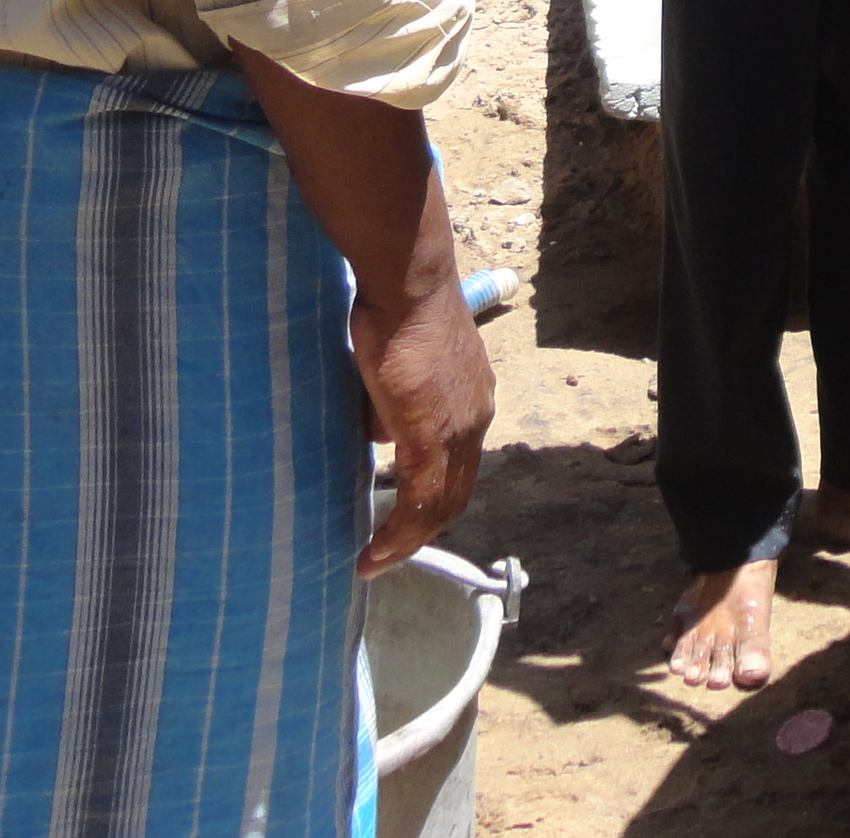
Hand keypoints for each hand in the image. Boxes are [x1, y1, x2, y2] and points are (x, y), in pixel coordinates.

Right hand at [351, 271, 495, 577]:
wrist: (407, 285)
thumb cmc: (398, 310)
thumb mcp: (402, 365)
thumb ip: (396, 402)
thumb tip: (378, 432)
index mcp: (473, 401)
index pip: (458, 465)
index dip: (431, 499)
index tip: (401, 522)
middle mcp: (476, 419)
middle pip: (454, 494)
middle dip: (420, 532)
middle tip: (384, 555)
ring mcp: (459, 429)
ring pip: (440, 506)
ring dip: (406, 542)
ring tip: (373, 563)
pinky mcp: (432, 435)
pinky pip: (419, 501)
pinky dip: (398, 534)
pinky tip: (373, 552)